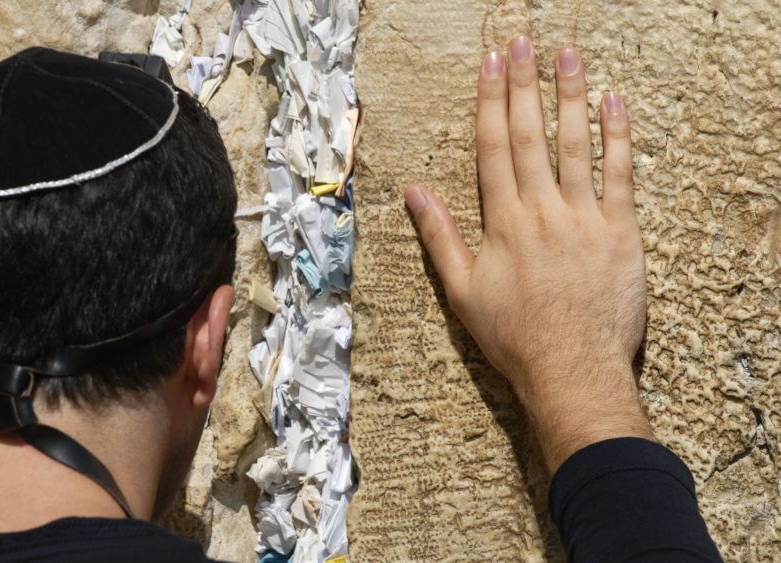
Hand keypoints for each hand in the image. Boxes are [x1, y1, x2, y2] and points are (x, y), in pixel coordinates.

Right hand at [405, 37, 651, 473]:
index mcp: (502, 221)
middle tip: (521, 43)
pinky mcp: (621, 232)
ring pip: (575, 145)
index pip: (495, 147)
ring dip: (571, 96)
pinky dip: (618, 137)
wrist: (571, 370)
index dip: (491, 102)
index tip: (489, 65)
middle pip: (532, 134)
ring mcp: (584, 218)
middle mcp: (541, 210)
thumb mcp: (461, 290)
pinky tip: (614, 103)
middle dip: (525, 84)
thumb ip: (439, 236)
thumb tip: (413, 192)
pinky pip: (621, 175)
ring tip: (567, 55)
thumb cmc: (512, 336)